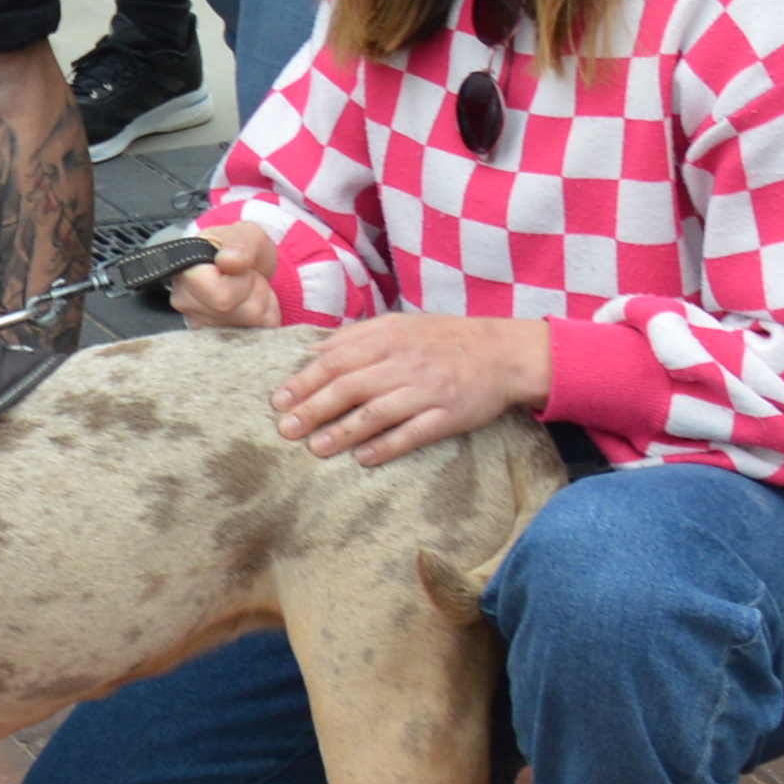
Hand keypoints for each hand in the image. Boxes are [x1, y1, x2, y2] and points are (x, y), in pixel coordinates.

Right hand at [166, 221, 280, 328]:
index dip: (242, 282)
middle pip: (242, 313)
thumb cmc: (238, 247)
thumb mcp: (246, 233)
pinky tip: (249, 303)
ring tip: (248, 288)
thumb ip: (240, 243)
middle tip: (246, 276)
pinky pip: (257, 336)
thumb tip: (229, 261)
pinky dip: (262, 319)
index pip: (222, 296)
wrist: (240, 263)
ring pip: (251, 325)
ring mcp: (200, 325)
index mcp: (186, 273)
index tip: (238, 267)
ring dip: (261, 303)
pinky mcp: (216, 340)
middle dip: (256, 291)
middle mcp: (185, 303)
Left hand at [273, 311, 551, 466]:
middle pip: (350, 386)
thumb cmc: (445, 339)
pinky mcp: (449, 415)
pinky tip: (363, 459)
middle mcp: (405, 362)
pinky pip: (414, 433)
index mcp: (389, 337)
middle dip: (314, 409)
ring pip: (377, 412)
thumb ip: (356, 336)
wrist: (504, 352)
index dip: (305, 381)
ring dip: (343, 432)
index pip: (337, 360)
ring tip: (316, 449)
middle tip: (286, 429)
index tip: (279, 400)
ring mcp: (428, 390)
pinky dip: (387, 446)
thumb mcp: (400, 325)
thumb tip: (313, 351)